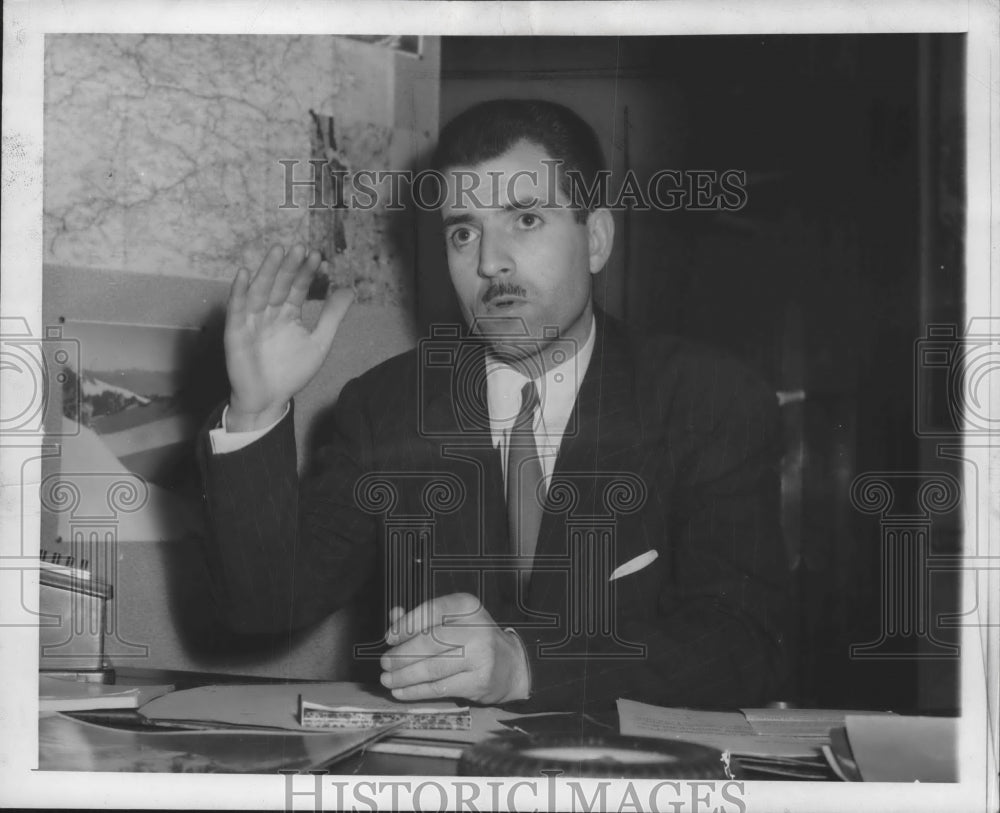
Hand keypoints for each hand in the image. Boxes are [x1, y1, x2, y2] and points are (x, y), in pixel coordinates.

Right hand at [224, 244, 353, 430]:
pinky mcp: (236, 332)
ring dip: (267, 271)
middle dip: (289, 266)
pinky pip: (236, 309)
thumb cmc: (291, 373)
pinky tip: (242, 274)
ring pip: (260, 291)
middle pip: (280, 285)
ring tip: (277, 250)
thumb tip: (349, 289)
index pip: (298, 287)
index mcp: (288, 313)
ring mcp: (252, 320)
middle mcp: (269, 312)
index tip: (318, 257)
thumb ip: (332, 316)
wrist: (268, 401)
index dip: (307, 272)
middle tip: (300, 246)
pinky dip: (238, 292)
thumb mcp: (319, 342)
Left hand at [380, 594, 529, 704]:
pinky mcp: (478, 682)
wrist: (510, 664)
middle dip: (401, 655)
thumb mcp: (453, 619)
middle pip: (429, 642)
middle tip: (386, 663)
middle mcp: (475, 628)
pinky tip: (401, 691)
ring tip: (388, 679)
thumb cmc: (474, 638)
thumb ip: (423, 617)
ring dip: (404, 676)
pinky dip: (416, 691)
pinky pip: (439, 688)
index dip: (406, 625)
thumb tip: (394, 616)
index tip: (389, 638)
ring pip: (432, 668)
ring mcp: (479, 656)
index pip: (431, 611)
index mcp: (467, 606)